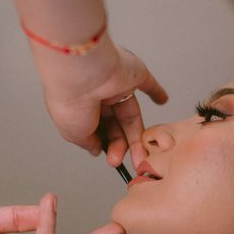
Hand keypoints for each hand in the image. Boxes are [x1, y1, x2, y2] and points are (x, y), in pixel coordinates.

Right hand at [44, 45, 167, 168]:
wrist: (82, 72)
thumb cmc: (70, 100)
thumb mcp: (74, 133)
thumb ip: (88, 142)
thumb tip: (96, 149)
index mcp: (80, 106)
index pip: (97, 129)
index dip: (105, 145)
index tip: (111, 158)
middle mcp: (97, 95)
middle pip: (116, 125)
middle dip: (120, 146)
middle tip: (122, 161)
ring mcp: (116, 85)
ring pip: (131, 114)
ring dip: (136, 137)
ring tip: (139, 157)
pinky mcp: (133, 74)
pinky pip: (148, 84)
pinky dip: (156, 92)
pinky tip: (162, 100)